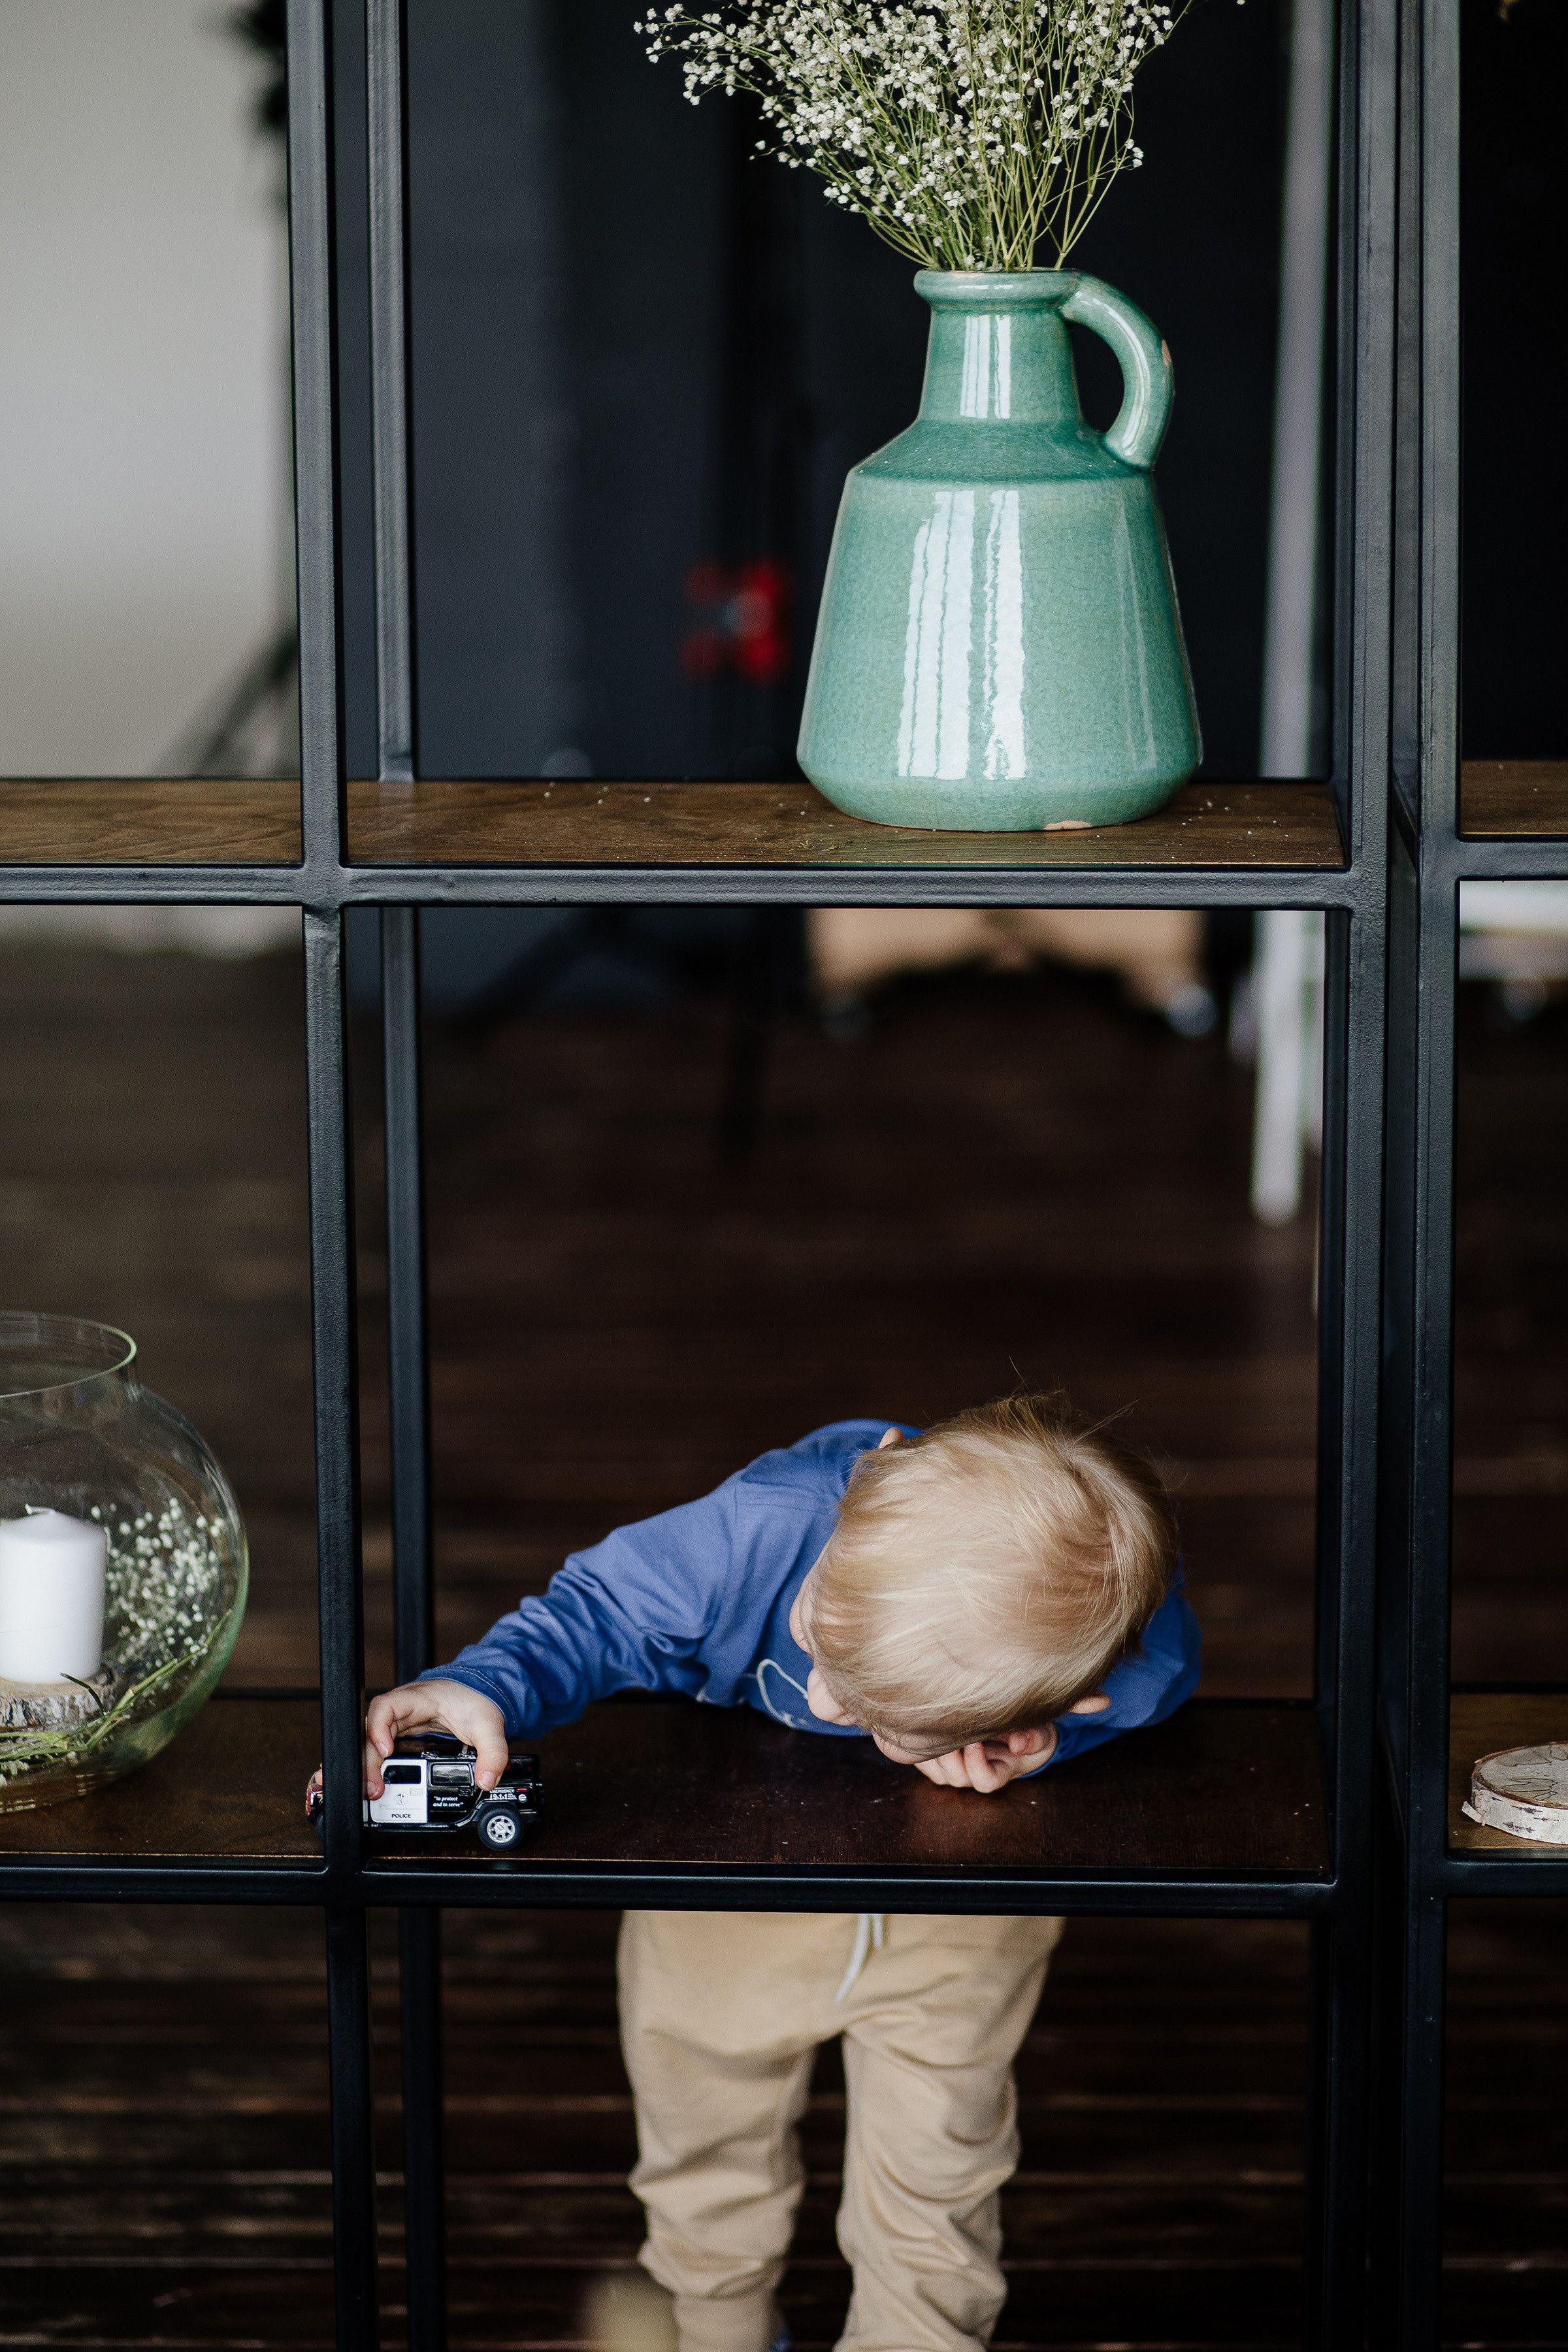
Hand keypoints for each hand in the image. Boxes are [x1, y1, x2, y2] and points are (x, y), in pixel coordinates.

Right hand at [304, 1679, 509, 1807]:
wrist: (477, 1694)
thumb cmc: (476, 1701)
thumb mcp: (489, 1725)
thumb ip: (493, 1751)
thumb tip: (488, 1779)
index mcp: (417, 1699)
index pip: (386, 1707)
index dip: (379, 1728)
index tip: (385, 1751)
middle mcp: (401, 1711)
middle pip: (369, 1732)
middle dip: (365, 1760)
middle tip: (372, 1788)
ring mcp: (396, 1725)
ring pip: (367, 1743)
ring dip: (362, 1766)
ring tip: (360, 1791)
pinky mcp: (397, 1738)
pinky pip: (375, 1750)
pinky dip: (367, 1766)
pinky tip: (361, 1783)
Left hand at [909, 1691, 1112, 1794]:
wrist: (1003, 1710)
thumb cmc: (1026, 1713)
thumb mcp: (1046, 1710)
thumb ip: (1072, 1704)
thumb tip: (1102, 1701)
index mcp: (1003, 1765)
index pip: (987, 1781)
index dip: (979, 1767)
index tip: (976, 1741)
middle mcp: (978, 1769)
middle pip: (957, 1780)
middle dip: (952, 1759)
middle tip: (951, 1734)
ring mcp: (956, 1765)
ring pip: (938, 1773)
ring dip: (936, 1752)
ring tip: (935, 1728)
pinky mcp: (936, 1756)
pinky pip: (923, 1762)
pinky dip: (921, 1748)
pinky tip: (923, 1726)